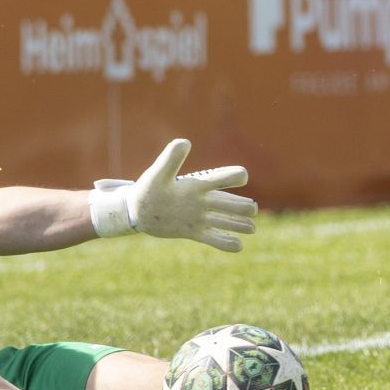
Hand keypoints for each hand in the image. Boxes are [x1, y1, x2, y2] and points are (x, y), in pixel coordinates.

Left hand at [90, 138, 256, 250]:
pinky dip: (225, 243)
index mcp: (196, 185)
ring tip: (252, 228)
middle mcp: (201, 201)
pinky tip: (239, 246)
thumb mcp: (158, 173)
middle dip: (241, 206)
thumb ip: (171, 158)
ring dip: (238, 224)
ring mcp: (198, 217)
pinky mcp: (192, 232)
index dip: (232, 176)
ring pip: (224, 221)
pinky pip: (213, 238)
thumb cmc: (147, 189)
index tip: (242, 176)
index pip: (219, 179)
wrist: (137, 211)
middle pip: (227, 203)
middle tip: (253, 209)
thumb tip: (186, 142)